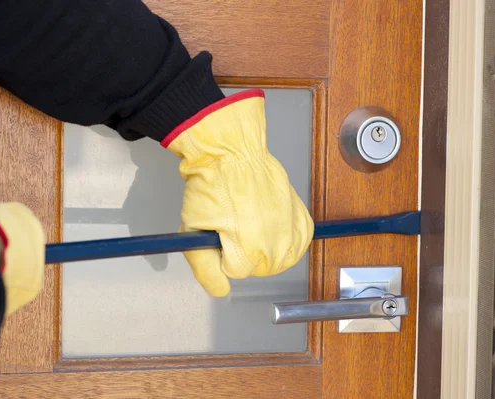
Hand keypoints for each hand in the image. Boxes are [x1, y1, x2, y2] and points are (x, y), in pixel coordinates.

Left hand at [162, 89, 313, 295]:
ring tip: (249, 224)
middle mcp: (276, 243)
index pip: (234, 272)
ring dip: (264, 249)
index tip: (217, 234)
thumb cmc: (213, 183)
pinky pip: (297, 243)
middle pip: (258, 268)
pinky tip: (268, 224)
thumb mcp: (193, 229)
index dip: (220, 253)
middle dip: (242, 253)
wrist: (233, 153)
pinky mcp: (301, 217)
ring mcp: (291, 229)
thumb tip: (219, 290)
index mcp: (249, 249)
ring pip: (279, 259)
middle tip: (231, 225)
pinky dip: (284, 239)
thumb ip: (204, 268)